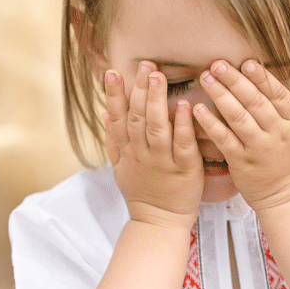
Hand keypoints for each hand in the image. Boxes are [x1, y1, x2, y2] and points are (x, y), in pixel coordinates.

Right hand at [105, 61, 202, 230]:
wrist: (159, 222)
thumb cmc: (142, 192)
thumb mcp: (120, 167)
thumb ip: (113, 140)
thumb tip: (104, 113)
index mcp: (127, 150)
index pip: (117, 118)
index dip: (113, 95)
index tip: (112, 72)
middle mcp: (142, 153)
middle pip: (137, 117)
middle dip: (140, 89)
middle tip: (146, 65)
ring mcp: (162, 161)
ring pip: (156, 127)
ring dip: (157, 100)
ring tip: (159, 77)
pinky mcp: (184, 169)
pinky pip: (182, 144)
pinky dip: (182, 125)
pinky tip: (184, 106)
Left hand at [192, 59, 289, 209]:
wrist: (287, 199)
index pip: (279, 95)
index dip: (263, 78)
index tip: (247, 62)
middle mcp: (277, 134)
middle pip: (255, 102)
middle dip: (235, 80)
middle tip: (218, 64)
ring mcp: (258, 148)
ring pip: (238, 117)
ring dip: (220, 96)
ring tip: (206, 78)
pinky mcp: (241, 162)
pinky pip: (224, 140)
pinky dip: (211, 124)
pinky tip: (198, 109)